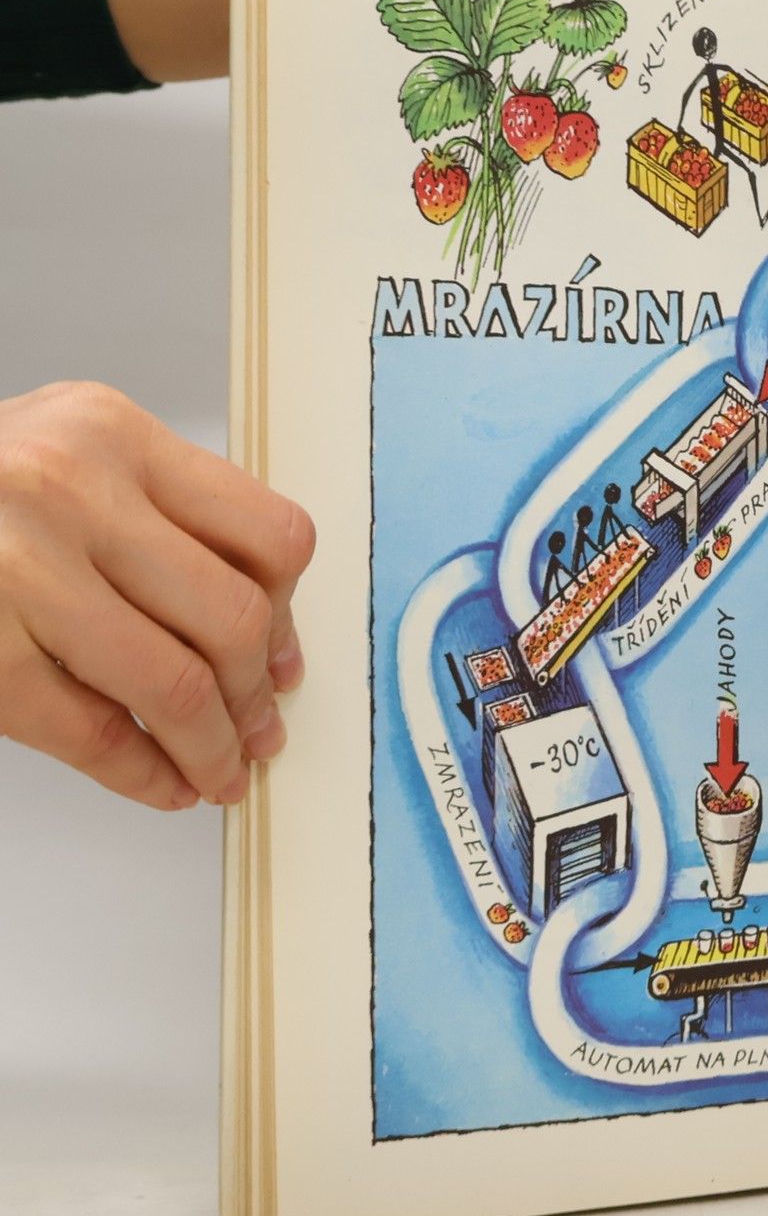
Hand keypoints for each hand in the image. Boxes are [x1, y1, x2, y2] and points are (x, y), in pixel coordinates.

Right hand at [0, 382, 314, 808]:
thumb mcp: (64, 455)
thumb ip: (159, 515)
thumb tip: (266, 628)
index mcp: (110, 432)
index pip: (267, 533)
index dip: (291, 614)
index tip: (286, 657)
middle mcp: (69, 488)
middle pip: (233, 617)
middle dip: (258, 693)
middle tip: (260, 730)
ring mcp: (17, 568)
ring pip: (175, 684)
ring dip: (212, 747)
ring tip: (219, 769)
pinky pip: (89, 730)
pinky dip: (141, 772)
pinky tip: (160, 782)